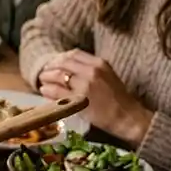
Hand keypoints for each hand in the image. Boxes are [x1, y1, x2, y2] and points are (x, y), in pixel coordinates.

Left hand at [38, 49, 152, 145]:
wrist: (127, 117)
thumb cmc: (118, 99)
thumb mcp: (107, 76)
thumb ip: (90, 69)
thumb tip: (67, 67)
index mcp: (99, 63)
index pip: (74, 54)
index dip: (61, 58)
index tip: (54, 63)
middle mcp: (92, 71)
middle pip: (63, 62)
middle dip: (50, 67)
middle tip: (44, 73)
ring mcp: (85, 85)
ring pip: (57, 75)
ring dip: (46, 77)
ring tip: (42, 81)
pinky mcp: (78, 99)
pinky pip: (57, 91)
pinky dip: (48, 90)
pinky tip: (45, 91)